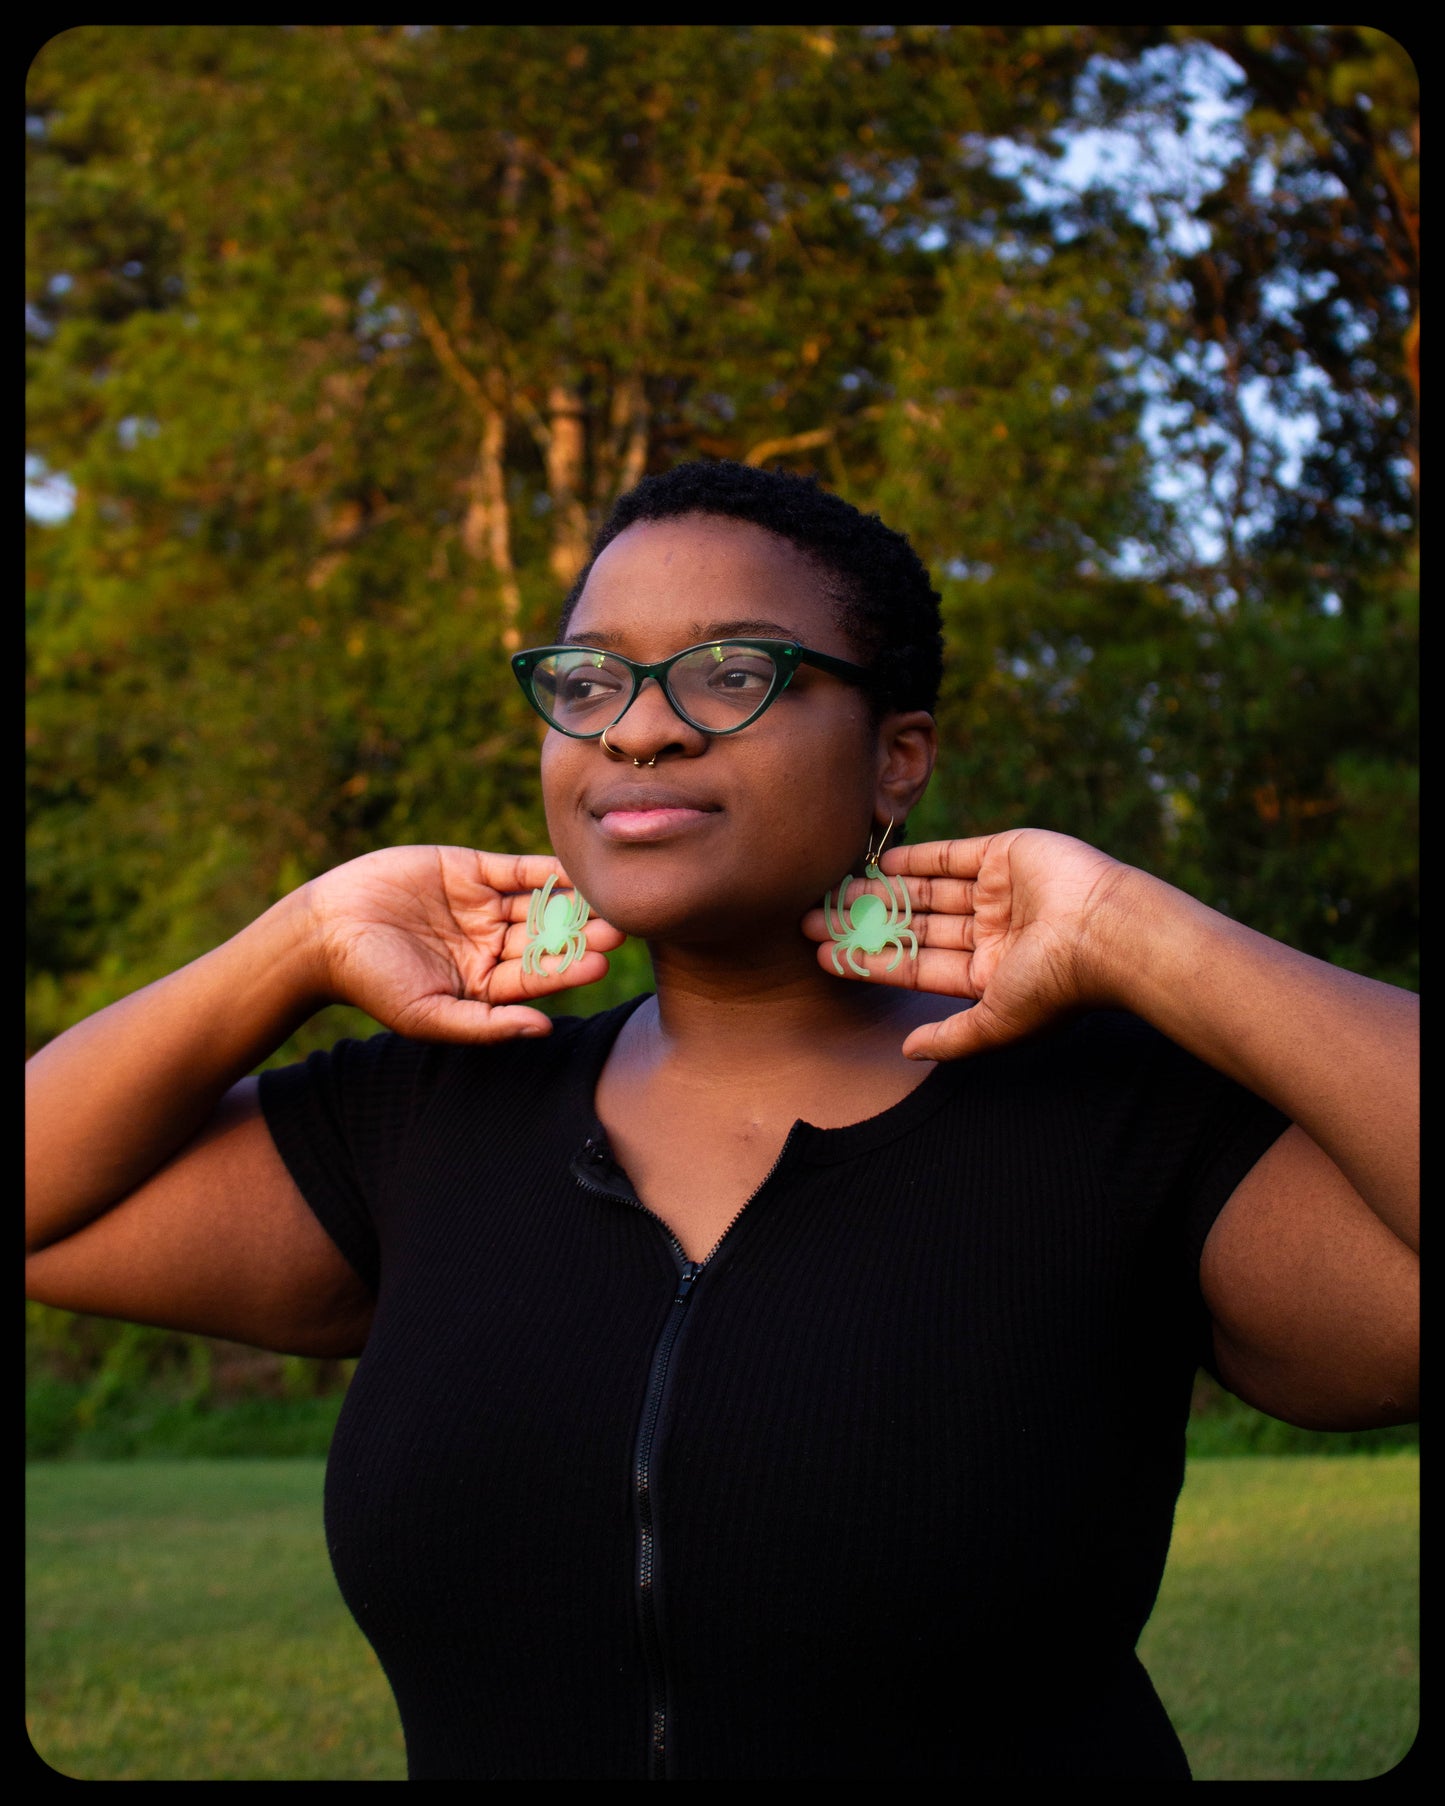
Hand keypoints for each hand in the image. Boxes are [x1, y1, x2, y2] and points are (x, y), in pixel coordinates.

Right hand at [301, 845, 624, 1043]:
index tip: (599, 965)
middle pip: (546, 939)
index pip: (538, 978)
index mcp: (486, 984)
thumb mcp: (429, 1015)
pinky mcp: (469, 869)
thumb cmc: (372, 984)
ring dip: (569, 902)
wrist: (323, 932)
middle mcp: (492, 945)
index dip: (567, 971)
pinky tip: (573, 868)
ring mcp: (483, 906)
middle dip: (579, 935)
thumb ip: (486, 1025)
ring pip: (537, 903)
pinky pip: (514, 869)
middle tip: (617, 929)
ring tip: (603, 899)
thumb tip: (543, 1030)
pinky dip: (542, 869)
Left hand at [802, 829, 1132, 1059]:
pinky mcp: (1006, 854)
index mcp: (990, 973)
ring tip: (832, 892)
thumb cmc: (1054, 985)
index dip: (870, 961)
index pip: (916, 965)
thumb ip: (951, 1037)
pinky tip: (877, 865)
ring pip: (926, 890)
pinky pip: (951, 855)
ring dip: (881, 892)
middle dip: (865, 924)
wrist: (1103, 931)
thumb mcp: (995, 1022)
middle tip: (812, 919)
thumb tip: (907, 1051)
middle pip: (914, 926)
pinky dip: (916, 858)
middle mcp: (992, 932)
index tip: (824, 955)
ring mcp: (997, 892)